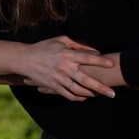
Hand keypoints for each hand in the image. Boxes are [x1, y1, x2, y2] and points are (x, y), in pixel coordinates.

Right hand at [0, 36, 115, 101]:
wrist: (25, 59)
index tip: (112, 64)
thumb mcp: (60, 40)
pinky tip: (86, 97)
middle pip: (86, 79)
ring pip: (78, 90)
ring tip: (101, 96)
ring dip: (91, 94)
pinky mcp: (53, 86)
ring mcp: (59, 78)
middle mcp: (64, 67)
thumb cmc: (44, 47)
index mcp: (66, 54)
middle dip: (101, 87)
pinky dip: (78, 98)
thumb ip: (77, 43)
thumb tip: (93, 49)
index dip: (100, 61)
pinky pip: (68, 95)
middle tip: (113, 93)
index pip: (87, 57)